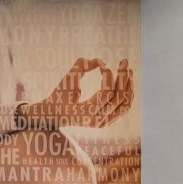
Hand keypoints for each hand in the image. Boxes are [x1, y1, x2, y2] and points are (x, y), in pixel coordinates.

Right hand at [18, 58, 133, 129]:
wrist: (53, 115)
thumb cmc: (58, 97)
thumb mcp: (66, 81)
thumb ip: (80, 67)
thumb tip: (100, 61)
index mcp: (85, 113)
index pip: (106, 93)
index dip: (108, 76)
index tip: (103, 66)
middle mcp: (97, 121)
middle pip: (119, 97)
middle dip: (123, 77)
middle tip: (124, 61)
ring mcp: (103, 123)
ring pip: (125, 104)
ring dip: (129, 86)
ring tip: (128, 70)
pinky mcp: (106, 121)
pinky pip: (123, 108)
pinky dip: (127, 94)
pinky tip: (127, 81)